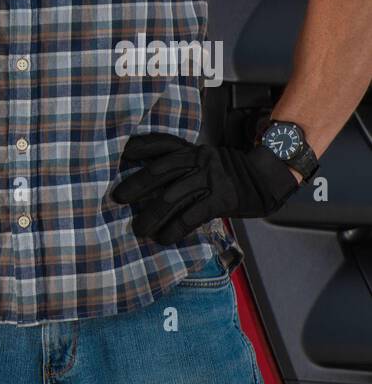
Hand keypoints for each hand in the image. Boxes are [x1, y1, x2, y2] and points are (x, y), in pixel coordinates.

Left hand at [111, 133, 298, 244]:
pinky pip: (192, 216)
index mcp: (193, 150)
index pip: (161, 145)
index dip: (139, 148)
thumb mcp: (205, 160)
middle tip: (117, 198)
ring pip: (173, 197)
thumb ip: (181, 165)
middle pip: (161, 171)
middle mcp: (199, 161)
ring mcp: (211, 180)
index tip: (119, 155)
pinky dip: (174, 229)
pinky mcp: (221, 199)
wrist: (266, 179)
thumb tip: (144, 181)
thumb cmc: (229, 173)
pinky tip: (163, 239)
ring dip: (151, 216)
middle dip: (136, 185)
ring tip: (138, 229)